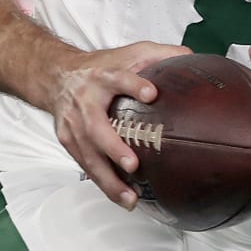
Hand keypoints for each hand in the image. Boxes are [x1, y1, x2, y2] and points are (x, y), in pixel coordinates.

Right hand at [48, 41, 188, 208]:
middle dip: (113, 147)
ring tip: (129, 198)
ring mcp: (73, 124)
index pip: (118, 78)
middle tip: (133, 164)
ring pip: (88, 154)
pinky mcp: (68, 141)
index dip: (134, 84)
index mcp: (103, 76)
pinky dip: (102, 183)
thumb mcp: (131, 53)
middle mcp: (85, 101)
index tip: (152, 93)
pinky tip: (121, 196)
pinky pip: (86, 165)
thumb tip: (193, 59)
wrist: (57, 75)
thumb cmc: (100, 67)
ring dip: (108, 178)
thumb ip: (161, 54)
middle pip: (95, 126)